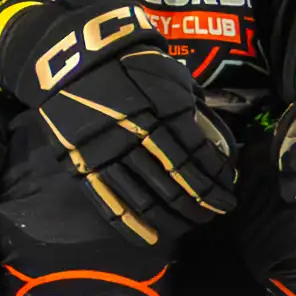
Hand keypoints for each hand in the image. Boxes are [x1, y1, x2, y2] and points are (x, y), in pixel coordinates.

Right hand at [0, 0, 236, 247]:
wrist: (66, 57)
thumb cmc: (124, 62)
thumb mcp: (166, 73)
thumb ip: (189, 106)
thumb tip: (213, 141)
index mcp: (162, 108)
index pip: (199, 157)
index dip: (217, 180)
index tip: (228, 192)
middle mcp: (137, 135)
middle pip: (178, 183)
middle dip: (202, 204)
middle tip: (216, 214)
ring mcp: (107, 153)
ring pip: (148, 198)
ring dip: (175, 217)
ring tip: (192, 225)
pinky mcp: (82, 165)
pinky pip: (110, 203)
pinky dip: (134, 225)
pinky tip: (153, 238)